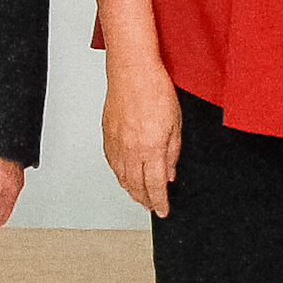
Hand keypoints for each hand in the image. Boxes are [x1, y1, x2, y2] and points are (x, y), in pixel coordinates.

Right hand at [102, 52, 182, 216]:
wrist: (132, 71)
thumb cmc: (155, 90)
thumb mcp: (176, 123)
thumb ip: (172, 152)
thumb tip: (169, 173)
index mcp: (151, 148)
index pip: (155, 185)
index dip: (159, 201)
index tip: (162, 210)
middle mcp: (131, 149)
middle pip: (136, 185)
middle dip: (144, 200)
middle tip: (151, 207)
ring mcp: (116, 143)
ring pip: (122, 176)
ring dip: (131, 190)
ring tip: (139, 197)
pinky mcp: (107, 135)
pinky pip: (112, 163)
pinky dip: (119, 174)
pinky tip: (124, 177)